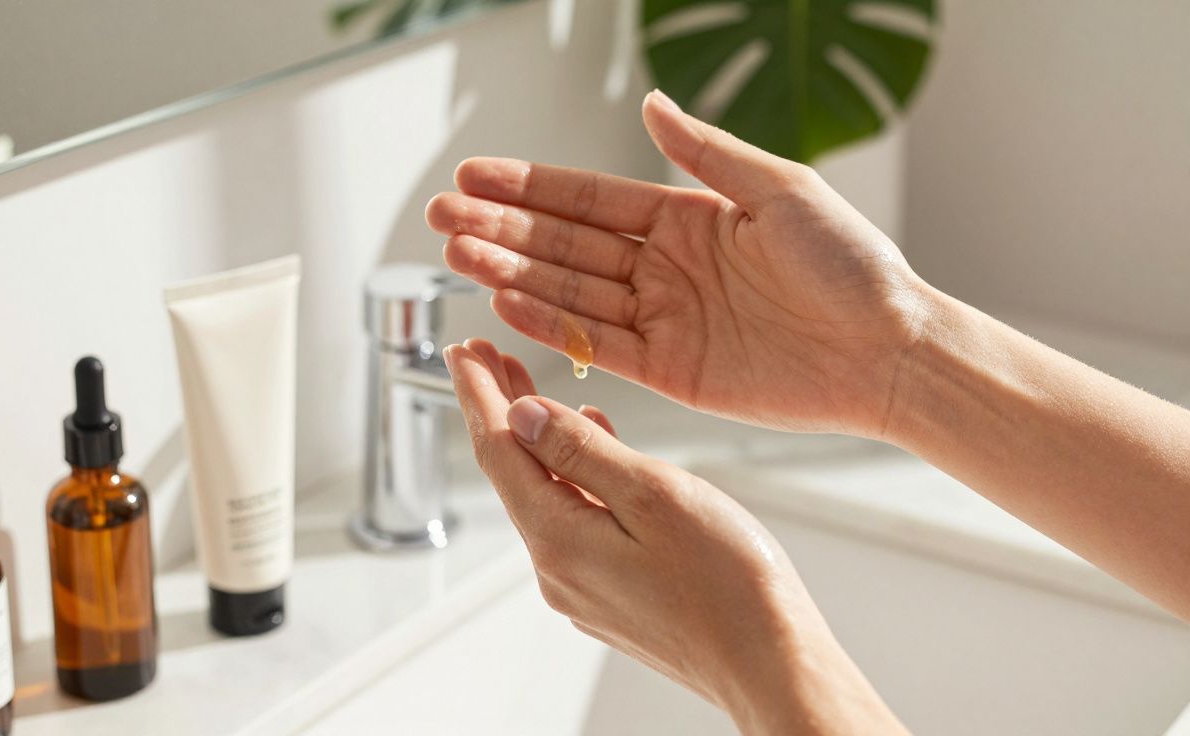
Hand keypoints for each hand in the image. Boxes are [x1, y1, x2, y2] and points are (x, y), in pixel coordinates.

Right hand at [427, 90, 933, 436]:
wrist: (890, 350)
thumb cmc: (854, 266)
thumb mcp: (780, 190)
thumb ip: (706, 153)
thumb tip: (649, 104)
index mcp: (687, 218)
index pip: (589, 199)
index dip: (529, 186)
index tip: (474, 176)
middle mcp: (664, 267)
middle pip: (565, 243)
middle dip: (502, 228)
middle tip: (442, 216)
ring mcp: (663, 319)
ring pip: (570, 292)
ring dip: (512, 273)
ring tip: (456, 255)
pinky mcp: (670, 371)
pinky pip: (598, 344)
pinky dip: (552, 324)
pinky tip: (507, 303)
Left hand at [445, 338, 905, 733]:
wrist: (768, 663)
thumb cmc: (728, 584)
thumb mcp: (652, 494)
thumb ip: (581, 450)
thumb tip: (523, 415)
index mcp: (558, 539)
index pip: (498, 450)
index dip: (478, 393)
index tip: (464, 352)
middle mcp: (558, 569)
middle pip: (514, 473)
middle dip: (499, 411)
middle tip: (487, 357)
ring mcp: (583, 587)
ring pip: (545, 495)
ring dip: (537, 441)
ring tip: (530, 391)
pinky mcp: (611, 595)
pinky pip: (576, 521)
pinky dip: (575, 477)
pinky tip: (594, 450)